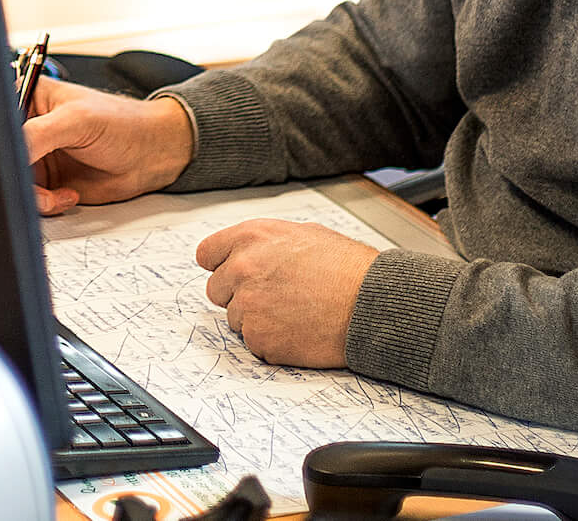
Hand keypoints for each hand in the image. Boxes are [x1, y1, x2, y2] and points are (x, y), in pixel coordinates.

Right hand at [22, 78, 193, 215]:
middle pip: (0, 155)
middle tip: (29, 184)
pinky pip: (31, 200)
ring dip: (32, 195)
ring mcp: (37, 157)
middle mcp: (29, 128)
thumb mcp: (76, 121)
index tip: (8, 159)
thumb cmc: (122, 123)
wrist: (150, 156)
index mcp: (28, 98)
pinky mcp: (47, 183)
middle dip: (13, 174)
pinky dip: (46, 205)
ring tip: (56, 195)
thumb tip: (9, 152)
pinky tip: (68, 196)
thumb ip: (37, 135)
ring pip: (13, 182)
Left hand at [195, 219, 377, 369]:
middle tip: (273, 298)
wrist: (370, 304)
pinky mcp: (259, 339)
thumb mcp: (305, 234)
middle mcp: (242, 269)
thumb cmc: (348, 269)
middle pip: (216, 290)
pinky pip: (254, 343)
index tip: (231, 275)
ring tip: (294, 313)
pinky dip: (272, 341)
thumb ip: (267, 243)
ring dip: (257, 320)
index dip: (221, 266)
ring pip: (236, 320)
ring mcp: (249, 306)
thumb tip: (251, 252)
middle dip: (239, 295)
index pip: (207, 255)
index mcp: (251, 238)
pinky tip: (298, 330)